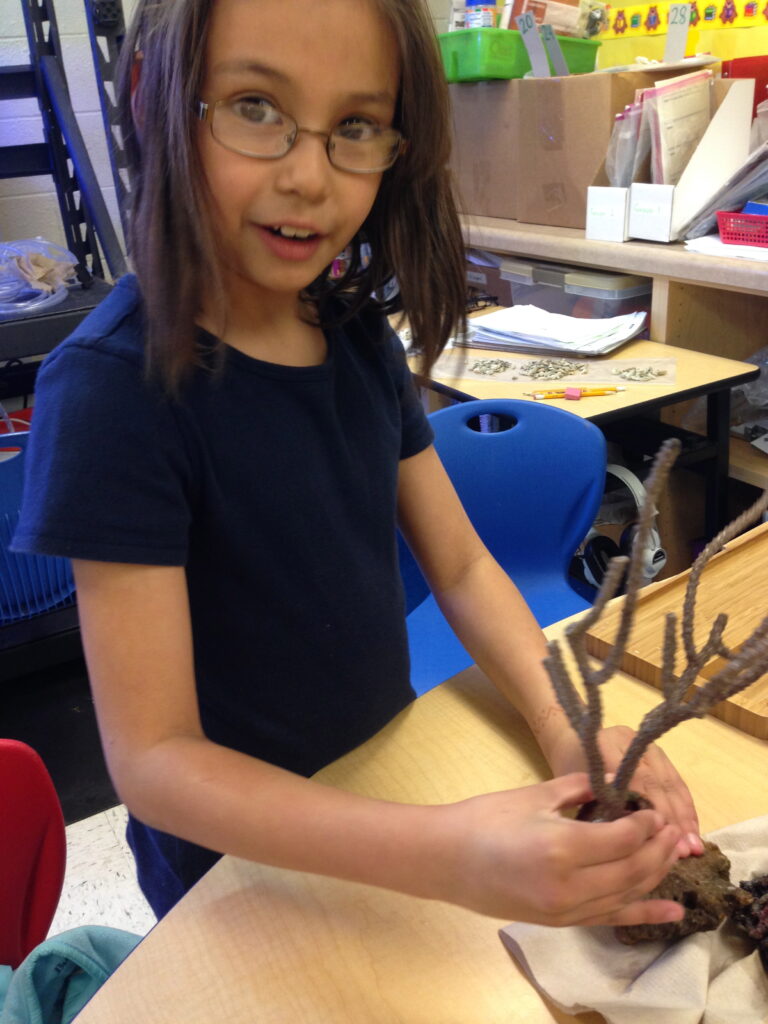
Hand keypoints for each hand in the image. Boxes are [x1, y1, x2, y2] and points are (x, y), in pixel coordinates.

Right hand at [437, 773, 683, 926]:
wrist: (447, 859)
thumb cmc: (486, 819)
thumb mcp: (534, 795)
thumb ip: (579, 788)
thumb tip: (616, 781)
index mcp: (562, 846)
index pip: (623, 838)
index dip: (647, 824)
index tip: (655, 810)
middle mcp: (570, 885)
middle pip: (633, 869)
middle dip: (660, 849)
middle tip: (674, 830)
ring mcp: (566, 909)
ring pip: (627, 894)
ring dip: (656, 875)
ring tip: (675, 855)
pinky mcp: (562, 922)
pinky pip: (611, 917)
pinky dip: (644, 912)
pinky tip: (674, 910)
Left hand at [546, 724, 702, 857]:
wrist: (571, 738)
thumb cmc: (571, 769)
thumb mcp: (577, 787)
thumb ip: (601, 807)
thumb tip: (632, 839)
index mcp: (605, 745)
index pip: (634, 781)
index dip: (651, 811)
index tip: (660, 839)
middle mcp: (630, 741)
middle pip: (657, 782)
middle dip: (673, 819)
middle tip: (684, 850)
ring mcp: (646, 745)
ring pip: (671, 783)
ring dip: (685, 816)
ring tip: (693, 846)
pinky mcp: (657, 752)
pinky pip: (676, 781)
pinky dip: (685, 806)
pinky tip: (692, 829)